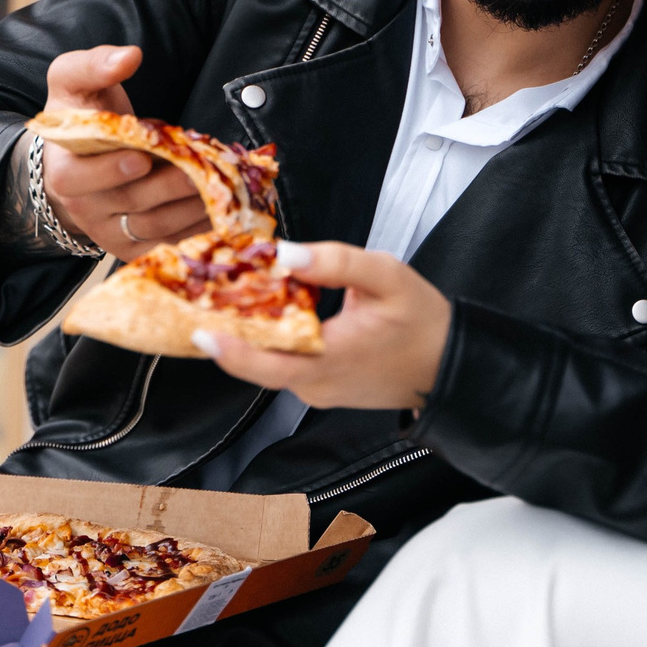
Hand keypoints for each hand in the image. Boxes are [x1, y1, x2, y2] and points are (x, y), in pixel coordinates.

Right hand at [41, 46, 210, 255]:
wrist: (76, 158)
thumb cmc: (80, 114)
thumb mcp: (74, 81)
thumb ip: (95, 65)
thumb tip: (128, 56)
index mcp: (63, 170)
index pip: (80, 179)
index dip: (110, 171)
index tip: (142, 157)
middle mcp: (84, 208)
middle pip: (131, 203)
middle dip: (171, 186)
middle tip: (203, 169)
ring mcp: (110, 232)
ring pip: (156, 227)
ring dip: (193, 207)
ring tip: (223, 185)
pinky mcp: (134, 247)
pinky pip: (169, 244)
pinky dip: (199, 230)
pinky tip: (225, 210)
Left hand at [198, 242, 450, 410]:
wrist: (448, 366)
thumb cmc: (423, 321)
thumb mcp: (388, 276)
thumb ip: (337, 262)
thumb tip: (287, 255)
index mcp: (332, 359)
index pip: (270, 364)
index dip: (231, 352)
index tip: (200, 332)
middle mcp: (317, 384)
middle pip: (258, 363)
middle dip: (227, 332)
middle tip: (197, 299)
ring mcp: (317, 391)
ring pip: (269, 364)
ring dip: (247, 334)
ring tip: (223, 295)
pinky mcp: (321, 389)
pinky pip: (284, 365)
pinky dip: (269, 340)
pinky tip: (262, 310)